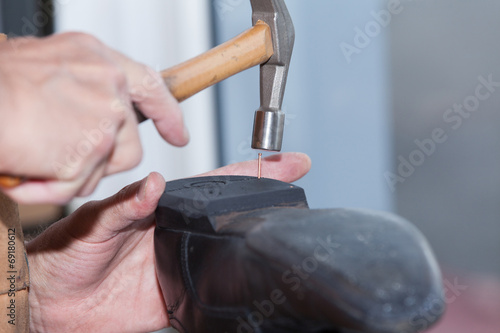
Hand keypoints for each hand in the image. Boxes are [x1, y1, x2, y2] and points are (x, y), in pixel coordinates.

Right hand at [0, 32, 187, 203]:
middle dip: (102, 158)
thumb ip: (81, 83)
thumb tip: (93, 104)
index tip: (178, 134)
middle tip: (63, 154)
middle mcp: (109, 85)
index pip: (151, 87)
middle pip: (130, 141)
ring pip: (108, 166)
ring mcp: (104, 118)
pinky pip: (77, 185)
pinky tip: (28, 171)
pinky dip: (49, 187)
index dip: (168, 114)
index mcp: (98, 59)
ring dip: (75, 172)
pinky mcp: (92, 150)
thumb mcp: (45, 64)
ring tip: (38, 157)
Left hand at [27, 153, 310, 332]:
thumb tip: (154, 184)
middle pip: (234, 214)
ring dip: (257, 239)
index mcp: (165, 208)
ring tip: (291, 226)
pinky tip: (255, 282)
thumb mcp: (95, 221)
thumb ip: (126, 205)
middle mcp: (179, 233)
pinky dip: (233, 288)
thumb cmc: (67, 252)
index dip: (253, 173)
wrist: (54, 300)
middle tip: (301, 184)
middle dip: (270, 198)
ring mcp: (183, 263)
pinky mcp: (179, 296)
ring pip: (229, 250)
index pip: (216, 184)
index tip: (286, 161)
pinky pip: (212, 292)